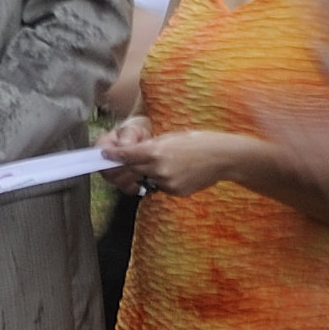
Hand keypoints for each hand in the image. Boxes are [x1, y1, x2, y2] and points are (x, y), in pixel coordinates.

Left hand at [101, 123, 244, 196]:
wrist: (224, 158)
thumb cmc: (199, 142)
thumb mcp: (172, 137)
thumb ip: (151, 146)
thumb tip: (134, 151)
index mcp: (156, 151)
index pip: (126, 155)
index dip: (113, 155)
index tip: (104, 154)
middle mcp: (159, 168)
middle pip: (133, 170)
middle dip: (130, 166)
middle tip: (130, 161)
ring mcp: (167, 183)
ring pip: (147, 180)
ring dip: (149, 173)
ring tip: (167, 163)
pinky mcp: (176, 192)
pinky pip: (161, 187)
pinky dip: (163, 181)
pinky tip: (178, 172)